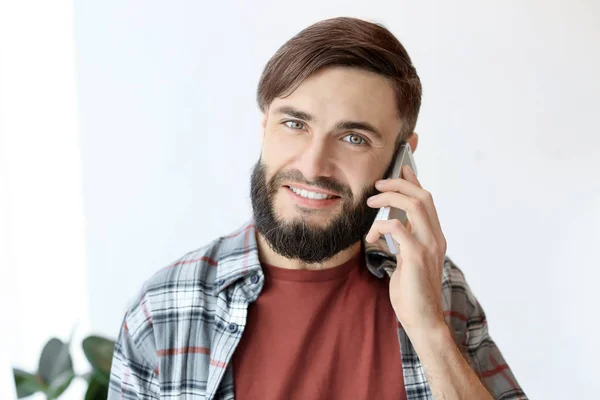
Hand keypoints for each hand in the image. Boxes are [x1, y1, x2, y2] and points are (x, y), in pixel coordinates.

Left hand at [366, 165, 447, 336]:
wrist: (421, 318)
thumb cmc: (412, 291)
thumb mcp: (409, 259)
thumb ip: (406, 240)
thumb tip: (393, 223)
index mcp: (435, 237)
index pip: (427, 200)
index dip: (414, 181)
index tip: (401, 168)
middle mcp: (436, 238)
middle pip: (423, 197)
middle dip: (399, 184)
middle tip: (378, 184)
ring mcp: (428, 246)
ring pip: (415, 206)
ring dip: (390, 198)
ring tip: (370, 202)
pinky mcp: (416, 256)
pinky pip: (397, 228)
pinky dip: (380, 227)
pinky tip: (370, 237)